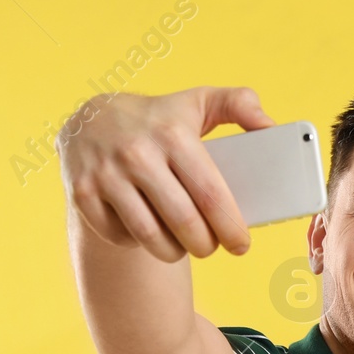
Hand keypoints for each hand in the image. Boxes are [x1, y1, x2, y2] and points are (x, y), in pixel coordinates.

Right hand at [58, 85, 274, 261]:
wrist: (89, 120)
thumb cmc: (159, 118)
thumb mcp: (197, 102)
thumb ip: (239, 105)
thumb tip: (271, 127)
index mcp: (172, 134)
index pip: (210, 195)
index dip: (230, 228)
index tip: (241, 244)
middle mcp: (137, 153)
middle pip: (184, 223)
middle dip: (206, 246)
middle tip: (211, 247)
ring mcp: (105, 174)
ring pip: (151, 237)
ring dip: (174, 252)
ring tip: (184, 246)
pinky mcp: (82, 193)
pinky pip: (120, 237)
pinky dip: (137, 243)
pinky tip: (147, 231)